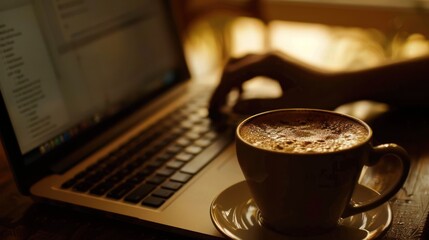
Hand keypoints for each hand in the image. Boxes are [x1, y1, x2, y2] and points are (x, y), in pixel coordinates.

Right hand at [208, 52, 343, 119]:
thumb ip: (259, 106)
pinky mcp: (276, 62)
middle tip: (214, 109)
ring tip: (225, 102)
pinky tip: (241, 93)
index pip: (233, 76)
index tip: (212, 110)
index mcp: (268, 64)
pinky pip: (249, 66)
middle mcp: (267, 56)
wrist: (340, 85)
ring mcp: (272, 57)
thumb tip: (233, 107)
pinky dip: (240, 78)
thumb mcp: (288, 107)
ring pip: (239, 64)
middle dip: (220, 88)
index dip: (219, 93)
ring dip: (229, 81)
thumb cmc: (319, 97)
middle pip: (232, 67)